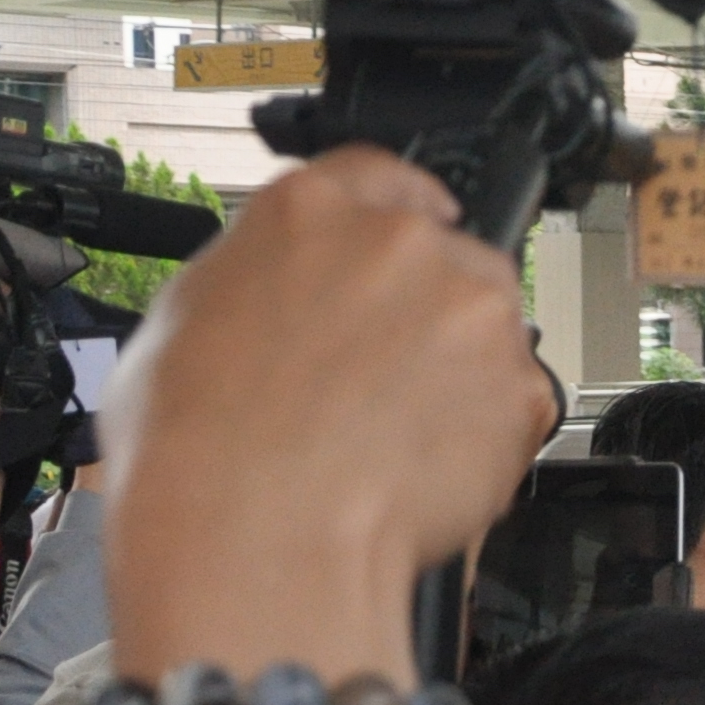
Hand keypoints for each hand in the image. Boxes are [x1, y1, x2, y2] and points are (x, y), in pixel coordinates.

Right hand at [101, 147, 556, 687]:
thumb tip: (279, 292)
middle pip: (447, 257)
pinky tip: (421, 468)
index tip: (419, 229)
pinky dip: (486, 435)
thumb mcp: (186, 315)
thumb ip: (261, 277)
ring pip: (488, 330)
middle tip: (382, 381)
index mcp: (308, 211)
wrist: (256, 530)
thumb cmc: (197, 445)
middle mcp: (400, 244)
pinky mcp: (519, 384)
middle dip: (428, 314)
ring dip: (460, 373)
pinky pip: (517, 402)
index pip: (380, 174)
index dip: (402, 210)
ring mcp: (469, 310)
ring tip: (391, 436)